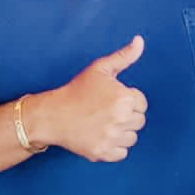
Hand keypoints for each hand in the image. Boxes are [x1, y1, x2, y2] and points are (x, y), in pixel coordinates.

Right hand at [32, 36, 147, 161]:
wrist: (53, 114)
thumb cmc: (77, 90)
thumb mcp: (100, 68)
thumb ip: (124, 56)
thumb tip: (140, 41)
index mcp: (123, 98)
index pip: (142, 103)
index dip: (127, 100)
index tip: (111, 99)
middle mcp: (121, 118)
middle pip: (139, 121)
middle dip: (126, 116)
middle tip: (106, 111)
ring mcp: (112, 137)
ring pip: (132, 138)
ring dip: (121, 132)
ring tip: (103, 123)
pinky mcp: (103, 152)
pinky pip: (122, 153)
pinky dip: (114, 147)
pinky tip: (101, 135)